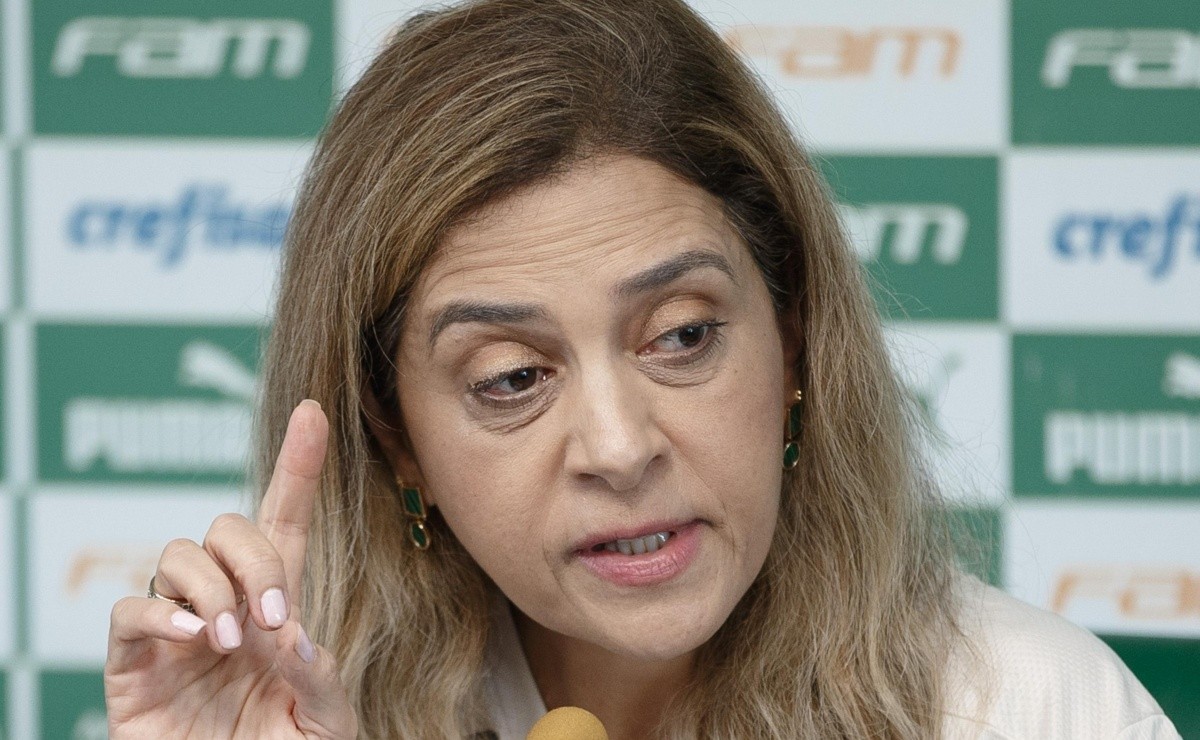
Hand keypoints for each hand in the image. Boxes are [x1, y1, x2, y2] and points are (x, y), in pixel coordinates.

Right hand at [104, 400, 356, 737]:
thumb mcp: (326, 722)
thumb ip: (319, 677)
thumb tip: (289, 634)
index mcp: (276, 611)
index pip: (286, 522)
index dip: (299, 467)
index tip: (314, 413)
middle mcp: (225, 607)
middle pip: (228, 527)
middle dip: (254, 559)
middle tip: (272, 618)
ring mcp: (176, 633)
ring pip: (177, 555)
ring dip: (210, 588)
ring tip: (229, 641)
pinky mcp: (133, 666)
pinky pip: (129, 612)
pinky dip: (159, 615)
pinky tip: (192, 639)